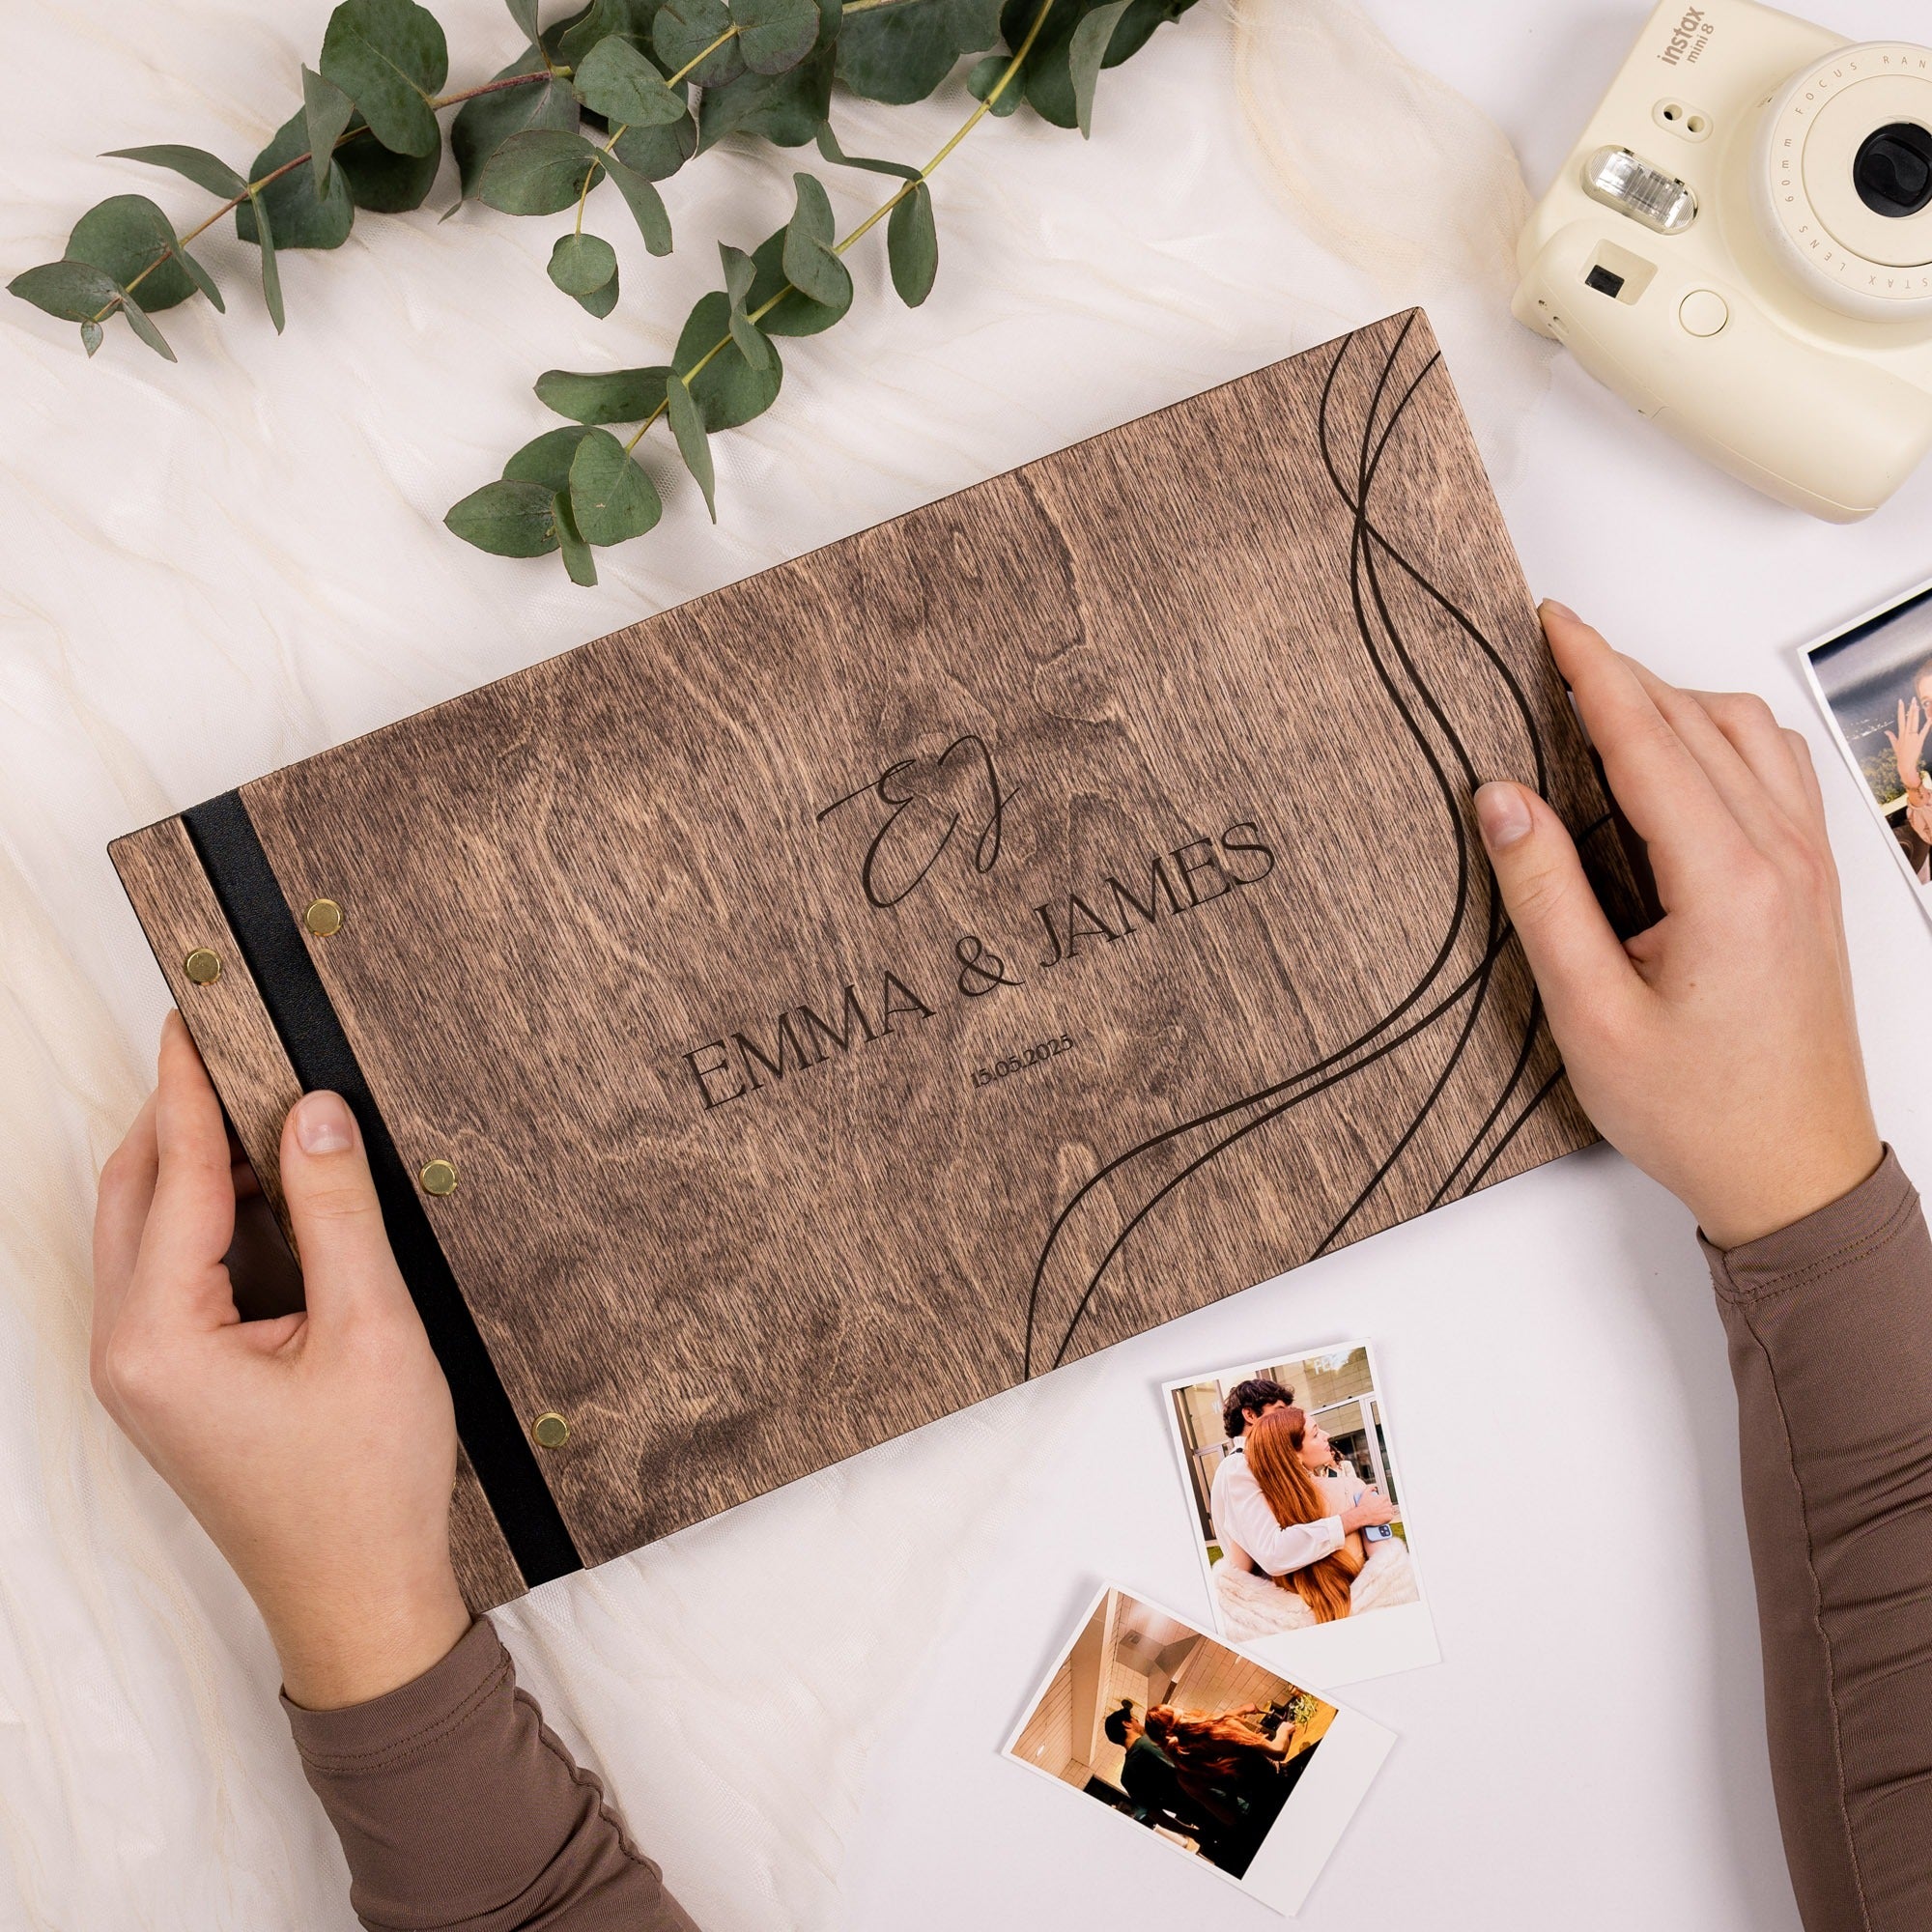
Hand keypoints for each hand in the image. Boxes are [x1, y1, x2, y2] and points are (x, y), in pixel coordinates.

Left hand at [92, 1012, 469, 1708]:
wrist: (361, 1601)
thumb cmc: (368, 1484)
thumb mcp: (372, 1330)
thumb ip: (338, 1211)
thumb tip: (313, 1112)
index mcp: (160, 1338)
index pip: (173, 1177)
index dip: (190, 1087)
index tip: (197, 1014)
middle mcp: (127, 1352)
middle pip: (132, 1196)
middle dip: (176, 1115)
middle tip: (229, 1046)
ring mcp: (143, 1374)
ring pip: (145, 1232)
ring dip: (189, 1163)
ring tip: (252, 1103)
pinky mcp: (172, 1386)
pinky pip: (169, 1272)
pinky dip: (204, 1216)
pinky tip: (261, 1192)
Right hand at [1341, 1487, 1396, 1532]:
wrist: (1362, 1516)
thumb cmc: (1363, 1506)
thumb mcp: (1365, 1493)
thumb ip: (1370, 1487)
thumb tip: (1375, 1488)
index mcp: (1383, 1498)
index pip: (1386, 1498)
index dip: (1382, 1500)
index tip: (1379, 1503)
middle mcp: (1387, 1504)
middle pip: (1389, 1504)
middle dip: (1385, 1506)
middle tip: (1379, 1508)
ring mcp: (1388, 1511)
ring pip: (1390, 1510)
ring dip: (1387, 1511)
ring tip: (1381, 1513)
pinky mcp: (1388, 1517)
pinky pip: (1391, 1516)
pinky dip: (1388, 1517)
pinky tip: (1383, 1517)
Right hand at [1473, 603, 1881, 1249]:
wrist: (1793, 1173)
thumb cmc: (1699, 1111)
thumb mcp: (1589, 1014)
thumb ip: (1544, 895)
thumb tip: (1503, 800)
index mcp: (1727, 881)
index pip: (1649, 739)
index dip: (1592, 671)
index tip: (1551, 622)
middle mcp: (1782, 858)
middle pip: (1698, 721)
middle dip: (1624, 673)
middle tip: (1556, 650)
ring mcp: (1809, 868)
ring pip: (1747, 735)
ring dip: (1676, 700)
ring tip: (1606, 698)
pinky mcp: (1815, 885)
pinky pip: (1776, 772)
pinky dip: (1722, 736)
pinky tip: (1683, 754)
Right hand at [1885, 696, 1929, 794]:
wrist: (1906, 763)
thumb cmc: (1900, 755)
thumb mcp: (1895, 745)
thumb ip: (1891, 737)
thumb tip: (1886, 731)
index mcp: (1901, 733)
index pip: (1900, 718)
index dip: (1900, 709)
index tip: (1900, 701)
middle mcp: (1906, 733)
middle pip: (1908, 718)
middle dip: (1910, 708)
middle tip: (1912, 699)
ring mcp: (1913, 736)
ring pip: (1915, 722)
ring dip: (1916, 713)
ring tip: (1917, 705)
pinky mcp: (1920, 740)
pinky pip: (1924, 731)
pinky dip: (1927, 724)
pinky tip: (1929, 718)